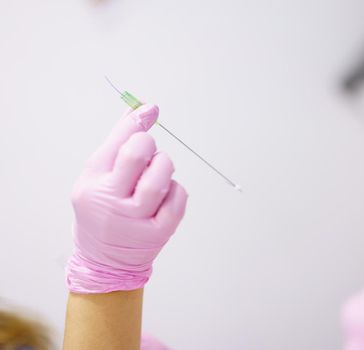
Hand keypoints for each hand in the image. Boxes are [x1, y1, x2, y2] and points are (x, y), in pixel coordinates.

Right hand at [66, 104, 187, 293]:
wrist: (104, 260)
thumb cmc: (103, 209)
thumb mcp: (98, 176)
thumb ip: (118, 143)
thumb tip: (143, 108)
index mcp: (93, 183)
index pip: (117, 141)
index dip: (137, 120)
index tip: (150, 109)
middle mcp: (111, 202)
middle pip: (137, 155)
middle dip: (148, 144)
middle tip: (147, 153)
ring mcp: (135, 220)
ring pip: (160, 179)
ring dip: (164, 166)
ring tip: (157, 172)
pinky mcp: (158, 233)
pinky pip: (178, 198)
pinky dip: (176, 189)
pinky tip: (165, 194)